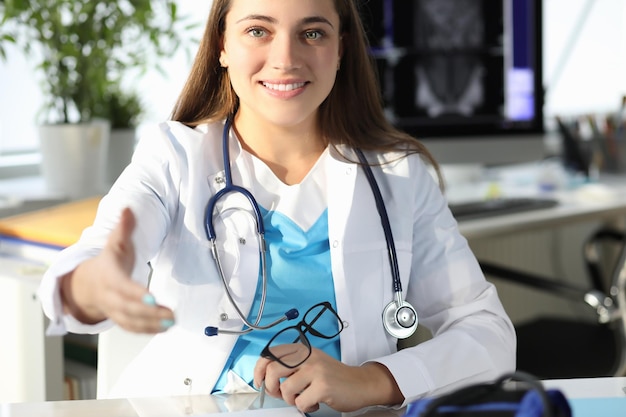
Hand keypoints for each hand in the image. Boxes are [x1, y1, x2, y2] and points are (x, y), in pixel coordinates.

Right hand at [60, 207, 174, 332]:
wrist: (88, 283)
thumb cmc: (108, 262)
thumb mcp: (115, 242)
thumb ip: (124, 227)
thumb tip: (128, 208)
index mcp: (109, 276)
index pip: (122, 287)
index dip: (136, 293)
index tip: (152, 297)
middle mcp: (109, 296)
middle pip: (127, 308)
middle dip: (149, 313)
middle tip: (170, 314)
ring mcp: (114, 310)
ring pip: (130, 321)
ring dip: (151, 325)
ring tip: (171, 322)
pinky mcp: (120, 319)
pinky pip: (132, 328)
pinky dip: (148, 330)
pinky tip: (164, 329)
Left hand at [253, 345, 403, 412]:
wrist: (360, 383)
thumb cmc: (333, 376)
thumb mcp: (311, 362)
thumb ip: (291, 364)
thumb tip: (265, 377)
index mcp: (301, 349)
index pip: (270, 354)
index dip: (259, 369)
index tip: (259, 381)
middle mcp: (307, 356)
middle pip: (272, 370)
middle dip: (271, 388)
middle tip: (279, 394)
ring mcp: (316, 370)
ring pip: (285, 389)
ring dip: (290, 400)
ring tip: (302, 398)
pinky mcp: (323, 386)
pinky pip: (301, 402)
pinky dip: (305, 407)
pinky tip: (315, 403)